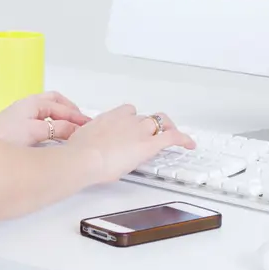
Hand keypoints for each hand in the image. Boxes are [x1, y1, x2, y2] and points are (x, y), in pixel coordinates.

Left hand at [0, 91, 90, 146]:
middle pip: (55, 103)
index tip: (89, 125)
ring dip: (62, 120)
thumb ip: (57, 129)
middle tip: (84, 124)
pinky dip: (53, 128)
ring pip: (49, 114)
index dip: (76, 115)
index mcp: (32, 103)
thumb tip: (75, 129)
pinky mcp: (19, 130)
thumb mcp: (35, 131)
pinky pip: (42, 124)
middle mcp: (28, 107)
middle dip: (71, 112)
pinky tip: (56, 140)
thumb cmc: (2, 136)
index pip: (61, 105)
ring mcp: (23, 118)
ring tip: (73, 132)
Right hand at [64, 104, 194, 184]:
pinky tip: (189, 144)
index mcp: (109, 117)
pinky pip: (171, 137)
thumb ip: (90, 139)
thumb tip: (86, 144)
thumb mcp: (82, 140)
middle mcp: (126, 120)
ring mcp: (138, 130)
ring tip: (173, 137)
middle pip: (144, 118)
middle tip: (155, 132)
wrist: (84, 157)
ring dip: (165, 130)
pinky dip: (183, 139)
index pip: (127, 112)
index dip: (133, 120)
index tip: (134, 127)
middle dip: (150, 125)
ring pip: (158, 124)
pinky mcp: (148, 144)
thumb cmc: (79, 151)